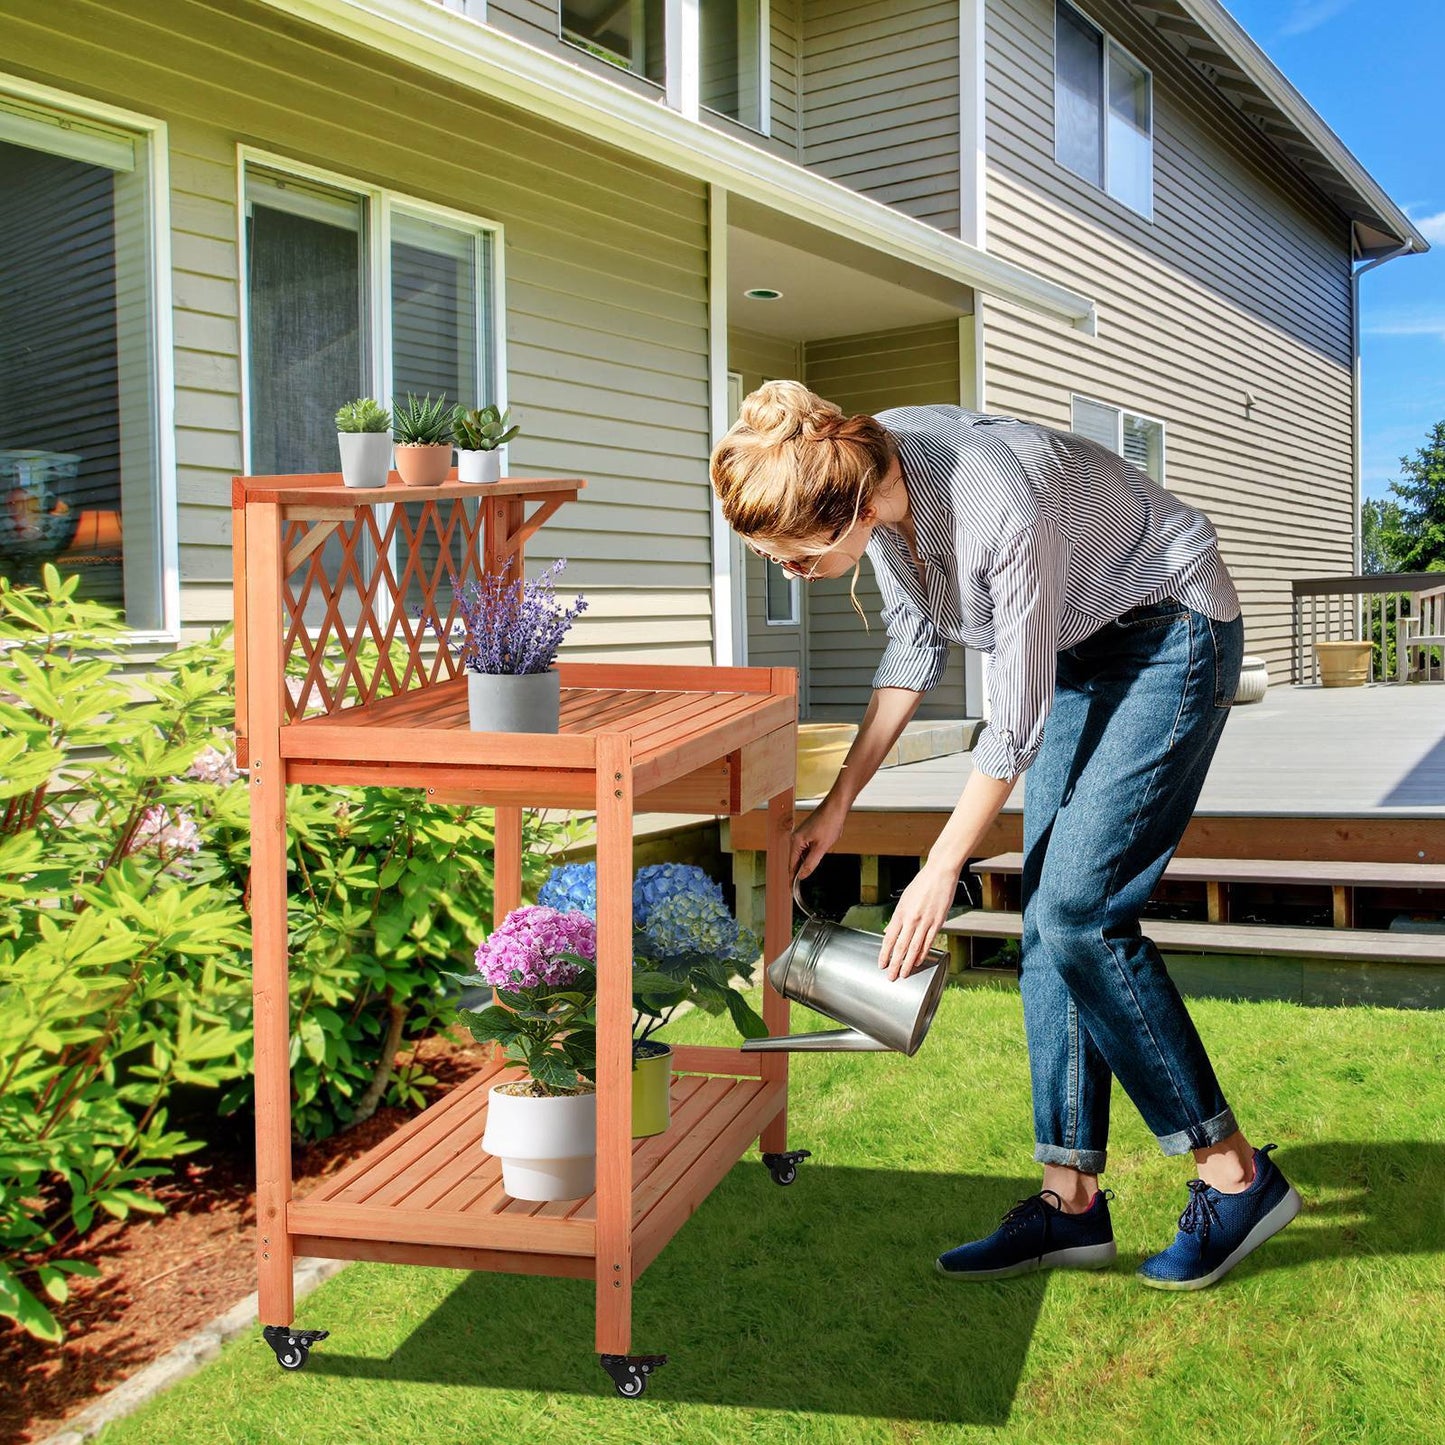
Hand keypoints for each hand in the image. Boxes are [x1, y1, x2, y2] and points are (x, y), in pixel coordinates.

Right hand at [790, 797, 845, 880]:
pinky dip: (810, 854)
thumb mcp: (822, 847)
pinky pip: (805, 848)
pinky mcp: (807, 832)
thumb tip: (802, 875)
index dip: (792, 878)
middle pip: (794, 860)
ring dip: (806, 862)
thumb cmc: (829, 823)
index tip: (790, 889)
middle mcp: (795, 838)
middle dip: (798, 871)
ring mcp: (801, 835)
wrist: (835, 807)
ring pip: (801, 854)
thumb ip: (811, 863)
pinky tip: (817, 855)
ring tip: (809, 870)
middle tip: (799, 886)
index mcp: (796, 842)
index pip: (791, 865)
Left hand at [879, 861, 958, 980]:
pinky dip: (922, 954)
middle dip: (894, 964)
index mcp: (900, 912)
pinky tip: (918, 962)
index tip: (881, 964)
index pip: (889, 938)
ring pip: (914, 948)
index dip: (884, 953)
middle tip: (890, 977)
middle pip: (900, 946)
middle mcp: (911, 919)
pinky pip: (928, 942)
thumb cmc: (921, 885)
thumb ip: (897, 918)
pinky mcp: (938, 922)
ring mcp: (925, 922)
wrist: (939, 873)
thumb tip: (888, 931)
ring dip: (908, 963)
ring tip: (903, 974)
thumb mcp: (904, 899)